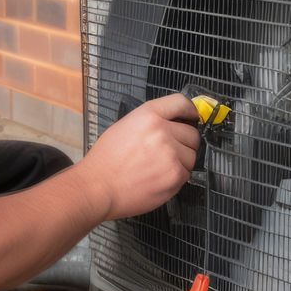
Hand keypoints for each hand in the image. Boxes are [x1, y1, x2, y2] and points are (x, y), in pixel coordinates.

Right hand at [78, 94, 199, 220]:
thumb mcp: (125, 126)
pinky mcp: (175, 176)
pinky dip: (176, 177)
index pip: (181, 103)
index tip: (192, 117)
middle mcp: (162, 131)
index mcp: (148, 115)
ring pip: (192, 155)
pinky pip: (187, 173)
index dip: (189, 111)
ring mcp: (171, 154)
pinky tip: (158, 178)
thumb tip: (174, 124)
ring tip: (159, 167)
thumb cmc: (106, 159)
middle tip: (169, 151)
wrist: (98, 187)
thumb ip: (151, 122)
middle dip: (184, 142)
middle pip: (192, 133)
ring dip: (181, 161)